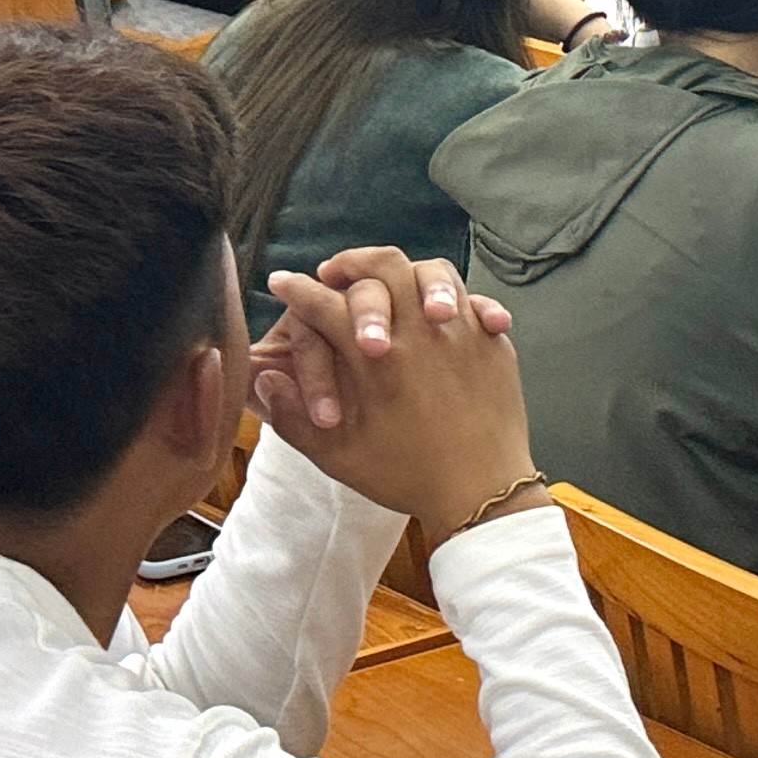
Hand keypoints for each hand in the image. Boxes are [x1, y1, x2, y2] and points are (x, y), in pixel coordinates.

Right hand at [249, 248, 541, 541]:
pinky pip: (476, 301)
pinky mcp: (493, 342)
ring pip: (431, 271)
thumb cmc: (407, 478)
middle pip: (381, 268)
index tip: (284, 283)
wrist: (481, 495)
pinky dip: (459, 297)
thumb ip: (292, 417)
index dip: (297, 291)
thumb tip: (265, 380)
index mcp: (373, 358)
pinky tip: (444, 309)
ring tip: (390, 282)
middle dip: (351, 262)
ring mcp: (460, 331)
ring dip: (405, 272)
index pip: (324, 304)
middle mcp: (417, 332)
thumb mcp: (338, 456)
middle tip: (333, 272)